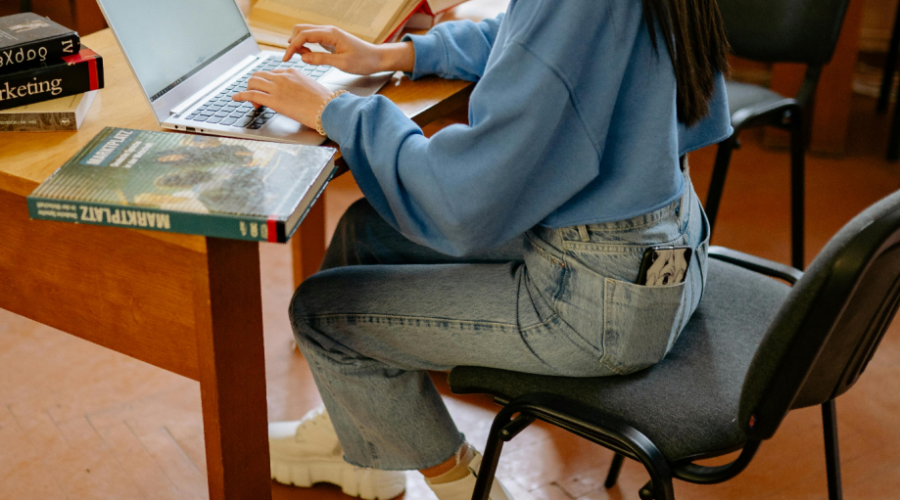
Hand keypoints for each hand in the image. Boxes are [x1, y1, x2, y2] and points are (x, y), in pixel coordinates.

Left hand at [232, 69, 331, 128]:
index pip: (272, 73)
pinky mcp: (274, 99)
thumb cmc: (324, 103)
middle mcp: (282, 76)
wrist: (328, 109)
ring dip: (249, 91)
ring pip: (252, 82)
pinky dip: (240, 95)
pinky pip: (251, 94)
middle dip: (255, 85)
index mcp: (292, 72)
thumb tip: (294, 95)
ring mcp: (277, 87)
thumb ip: (298, 87)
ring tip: (253, 103)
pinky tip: (236, 98)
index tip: (268, 92)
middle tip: (258, 98)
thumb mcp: (310, 88)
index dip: (266, 83)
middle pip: (258, 75)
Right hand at [284, 24, 414, 74]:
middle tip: (295, 58)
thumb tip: (303, 58)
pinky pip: (312, 39)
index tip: (286, 58)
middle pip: (301, 29)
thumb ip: (322, 60)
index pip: (304, 35)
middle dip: (293, 43)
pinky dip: (305, 46)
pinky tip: (309, 56)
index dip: (292, 46)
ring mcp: (328, 34)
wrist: (376, 58)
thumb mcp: (342, 63)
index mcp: (330, 34)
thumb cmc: (363, 61)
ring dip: (299, 44)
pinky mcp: (329, 40)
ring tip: (304, 58)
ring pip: (305, 33)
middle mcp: (328, 30)